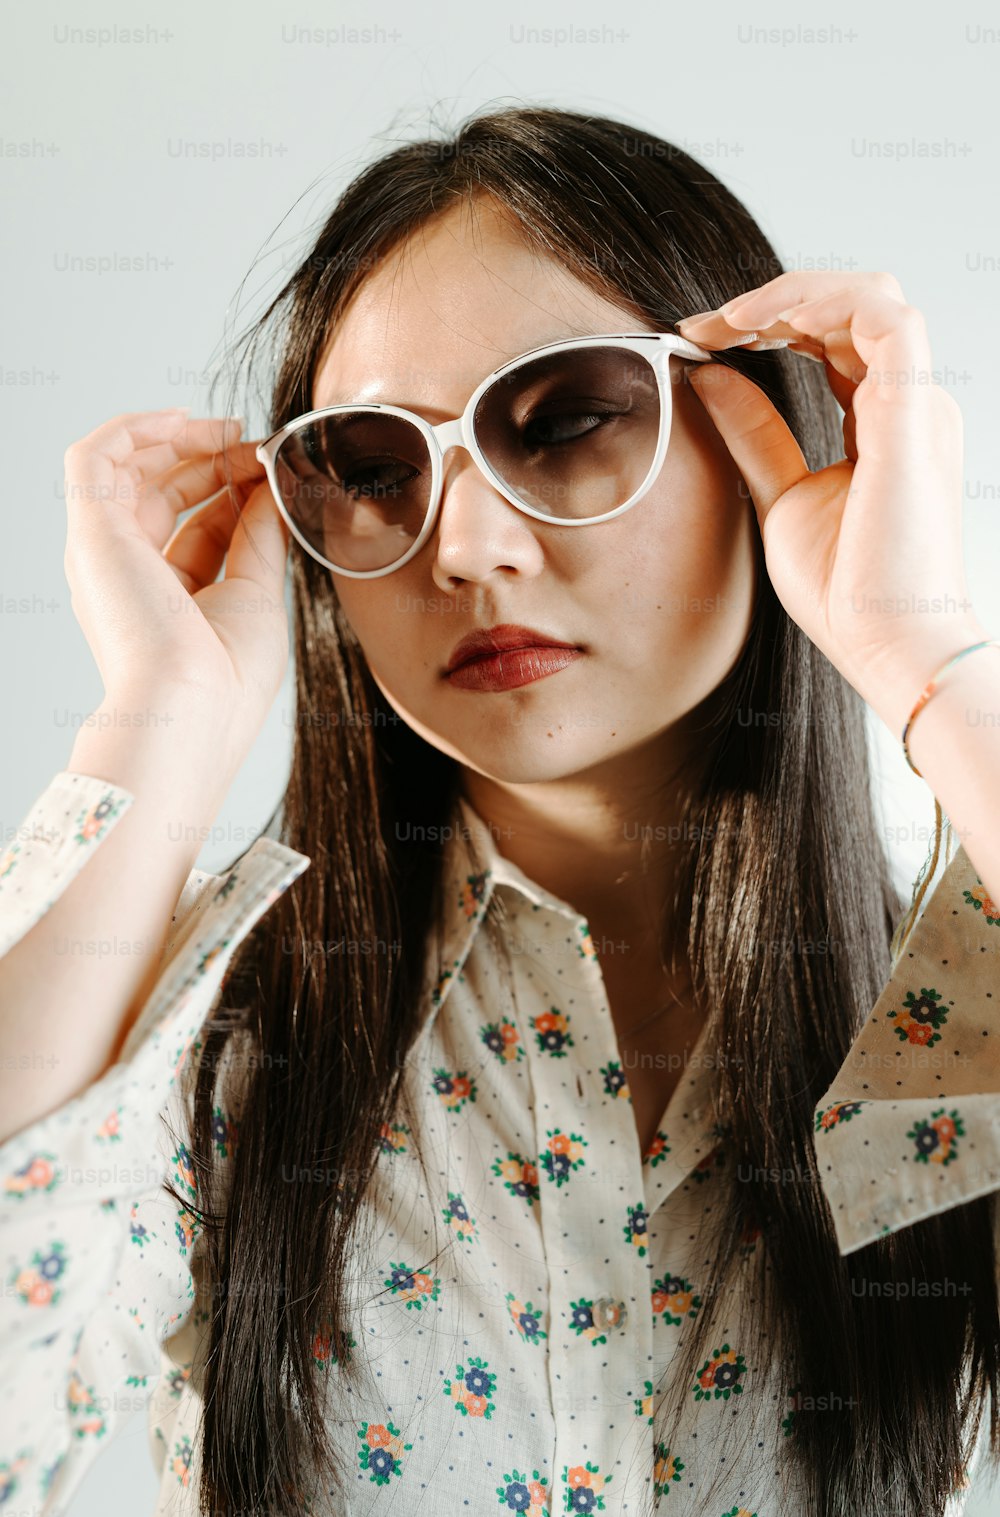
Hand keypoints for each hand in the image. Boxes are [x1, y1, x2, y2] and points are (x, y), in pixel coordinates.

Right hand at [63, 408, 289, 764]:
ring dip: (181, 440)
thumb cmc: (226, 679)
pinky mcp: (92, 533)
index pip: (199, 527)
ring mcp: (106, 554)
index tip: (273, 472)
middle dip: (214, 461)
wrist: (190, 710)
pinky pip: (93, 458)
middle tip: (257, 446)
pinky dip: (133, 428)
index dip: (236, 492)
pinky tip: (180, 419)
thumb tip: (269, 487)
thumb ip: (259, 537)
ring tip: (230, 431)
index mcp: (167, 600)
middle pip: (164, 495)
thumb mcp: (257, 594)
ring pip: (126, 470)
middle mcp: (128, 575)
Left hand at [676, 272, 986, 732]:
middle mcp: (907, 404)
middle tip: (702, 327)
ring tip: (728, 320)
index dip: (769, 327)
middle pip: (849, 309)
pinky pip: (885, 318)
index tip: (700, 341)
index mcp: (883, 421)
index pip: (833, 341)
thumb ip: (753, 435)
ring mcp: (916, 404)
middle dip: (771, 304)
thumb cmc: (847, 591)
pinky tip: (765, 325)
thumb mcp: (780, 496)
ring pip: (870, 296)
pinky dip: (824, 304)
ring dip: (792, 294)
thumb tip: (708, 379)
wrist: (883, 644)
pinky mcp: (913, 413)